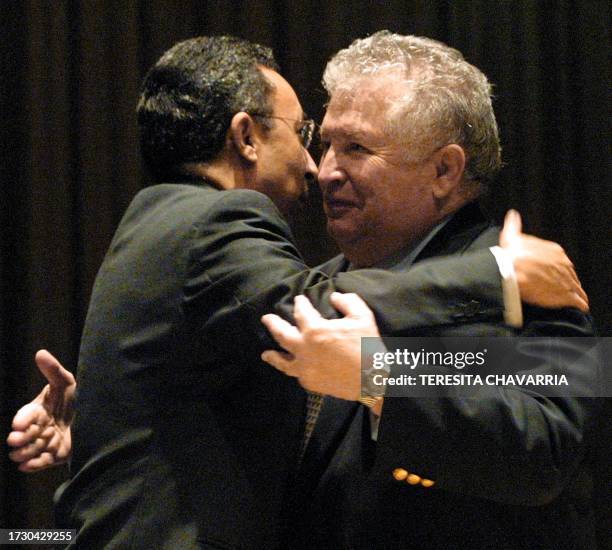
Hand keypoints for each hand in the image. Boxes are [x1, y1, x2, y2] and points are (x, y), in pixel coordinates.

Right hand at [6, 350, 74, 471]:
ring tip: (21, 453)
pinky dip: (33, 465)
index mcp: (39, 410)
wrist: (93, 417)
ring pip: (29, 450)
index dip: (22, 419)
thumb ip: (53, 370)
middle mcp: (39, 428)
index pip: (27, 415)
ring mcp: (46, 443)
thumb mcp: (67, 383)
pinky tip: (27, 466)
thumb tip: (40, 353)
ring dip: (24, 452)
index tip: (18, 424)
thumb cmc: (75, 397)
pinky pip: (41, 463)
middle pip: (25, 435)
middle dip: (20, 437)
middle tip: (16, 439)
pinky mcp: (54, 456)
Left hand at [261, 292, 380, 400]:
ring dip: (273, 356)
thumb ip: (348, 301)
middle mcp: (304, 349)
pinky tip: (292, 367)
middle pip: (282, 334)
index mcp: (315, 330)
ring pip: (283, 361)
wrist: (373, 381)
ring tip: (265, 353)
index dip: (300, 304)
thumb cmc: (368, 346)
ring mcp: (305, 368)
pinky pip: (297, 374)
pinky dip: (292, 369)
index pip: (301, 312)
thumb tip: (334, 296)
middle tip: (266, 319)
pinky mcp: (310, 383)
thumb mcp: (363, 317)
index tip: (299, 300)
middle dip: (273, 324)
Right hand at [500, 210, 588, 311]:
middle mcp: (564, 264)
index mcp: (554, 251)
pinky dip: (578, 304)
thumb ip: (514, 226)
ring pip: (574, 287)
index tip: (551, 274)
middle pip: (568, 274)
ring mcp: (566, 280)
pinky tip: (578, 307)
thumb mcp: (511, 237)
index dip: (556, 269)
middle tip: (561, 288)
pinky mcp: (566, 296)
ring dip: (574, 293)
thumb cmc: (510, 256)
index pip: (560, 261)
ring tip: (574, 299)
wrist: (510, 272)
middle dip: (566, 281)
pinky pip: (576, 301)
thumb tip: (512, 215)